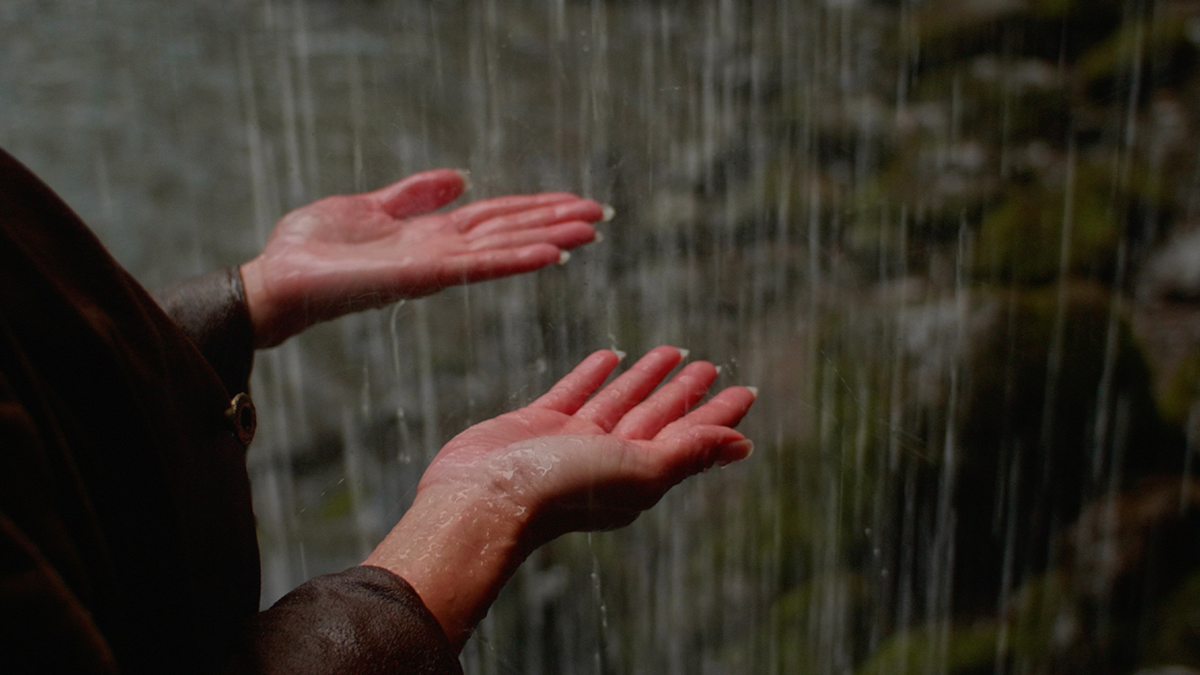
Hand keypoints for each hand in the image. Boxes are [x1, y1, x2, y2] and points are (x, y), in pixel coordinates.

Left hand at [239, 170, 605, 346]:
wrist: (276, 280)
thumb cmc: (312, 249)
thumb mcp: (369, 206)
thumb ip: (414, 194)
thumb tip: (460, 177)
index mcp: (432, 235)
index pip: (496, 217)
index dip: (536, 208)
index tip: (575, 202)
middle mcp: (442, 252)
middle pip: (510, 231)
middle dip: (555, 222)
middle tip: (602, 216)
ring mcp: (436, 266)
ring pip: (504, 247)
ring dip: (549, 239)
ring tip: (590, 230)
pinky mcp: (423, 276)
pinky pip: (477, 266)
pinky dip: (515, 260)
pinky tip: (551, 254)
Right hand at [364, 346, 756, 648]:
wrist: (483, 498)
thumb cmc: (563, 490)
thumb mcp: (639, 470)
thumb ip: (688, 452)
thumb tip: (742, 444)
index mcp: (639, 475)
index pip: (688, 438)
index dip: (717, 415)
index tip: (745, 391)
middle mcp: (608, 459)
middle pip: (657, 418)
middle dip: (683, 393)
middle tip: (709, 365)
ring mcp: (571, 442)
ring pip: (619, 401)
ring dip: (644, 378)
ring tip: (670, 350)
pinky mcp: (536, 425)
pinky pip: (573, 393)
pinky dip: (592, 375)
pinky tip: (609, 356)